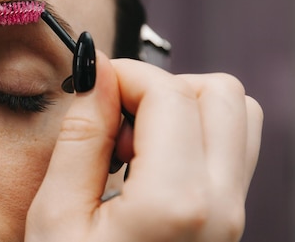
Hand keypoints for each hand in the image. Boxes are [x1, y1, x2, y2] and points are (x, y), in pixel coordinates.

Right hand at [26, 50, 262, 241]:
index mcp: (175, 202)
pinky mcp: (230, 220)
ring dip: (185, 106)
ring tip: (136, 141)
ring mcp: (234, 215)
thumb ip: (81, 136)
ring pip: (237, 116)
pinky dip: (197, 132)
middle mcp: (222, 205)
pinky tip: (153, 161)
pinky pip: (232, 147)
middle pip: (220, 92)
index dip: (123, 74)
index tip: (91, 84)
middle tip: (117, 119)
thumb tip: (97, 74)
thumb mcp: (57, 214)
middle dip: (162, 86)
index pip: (169, 92)